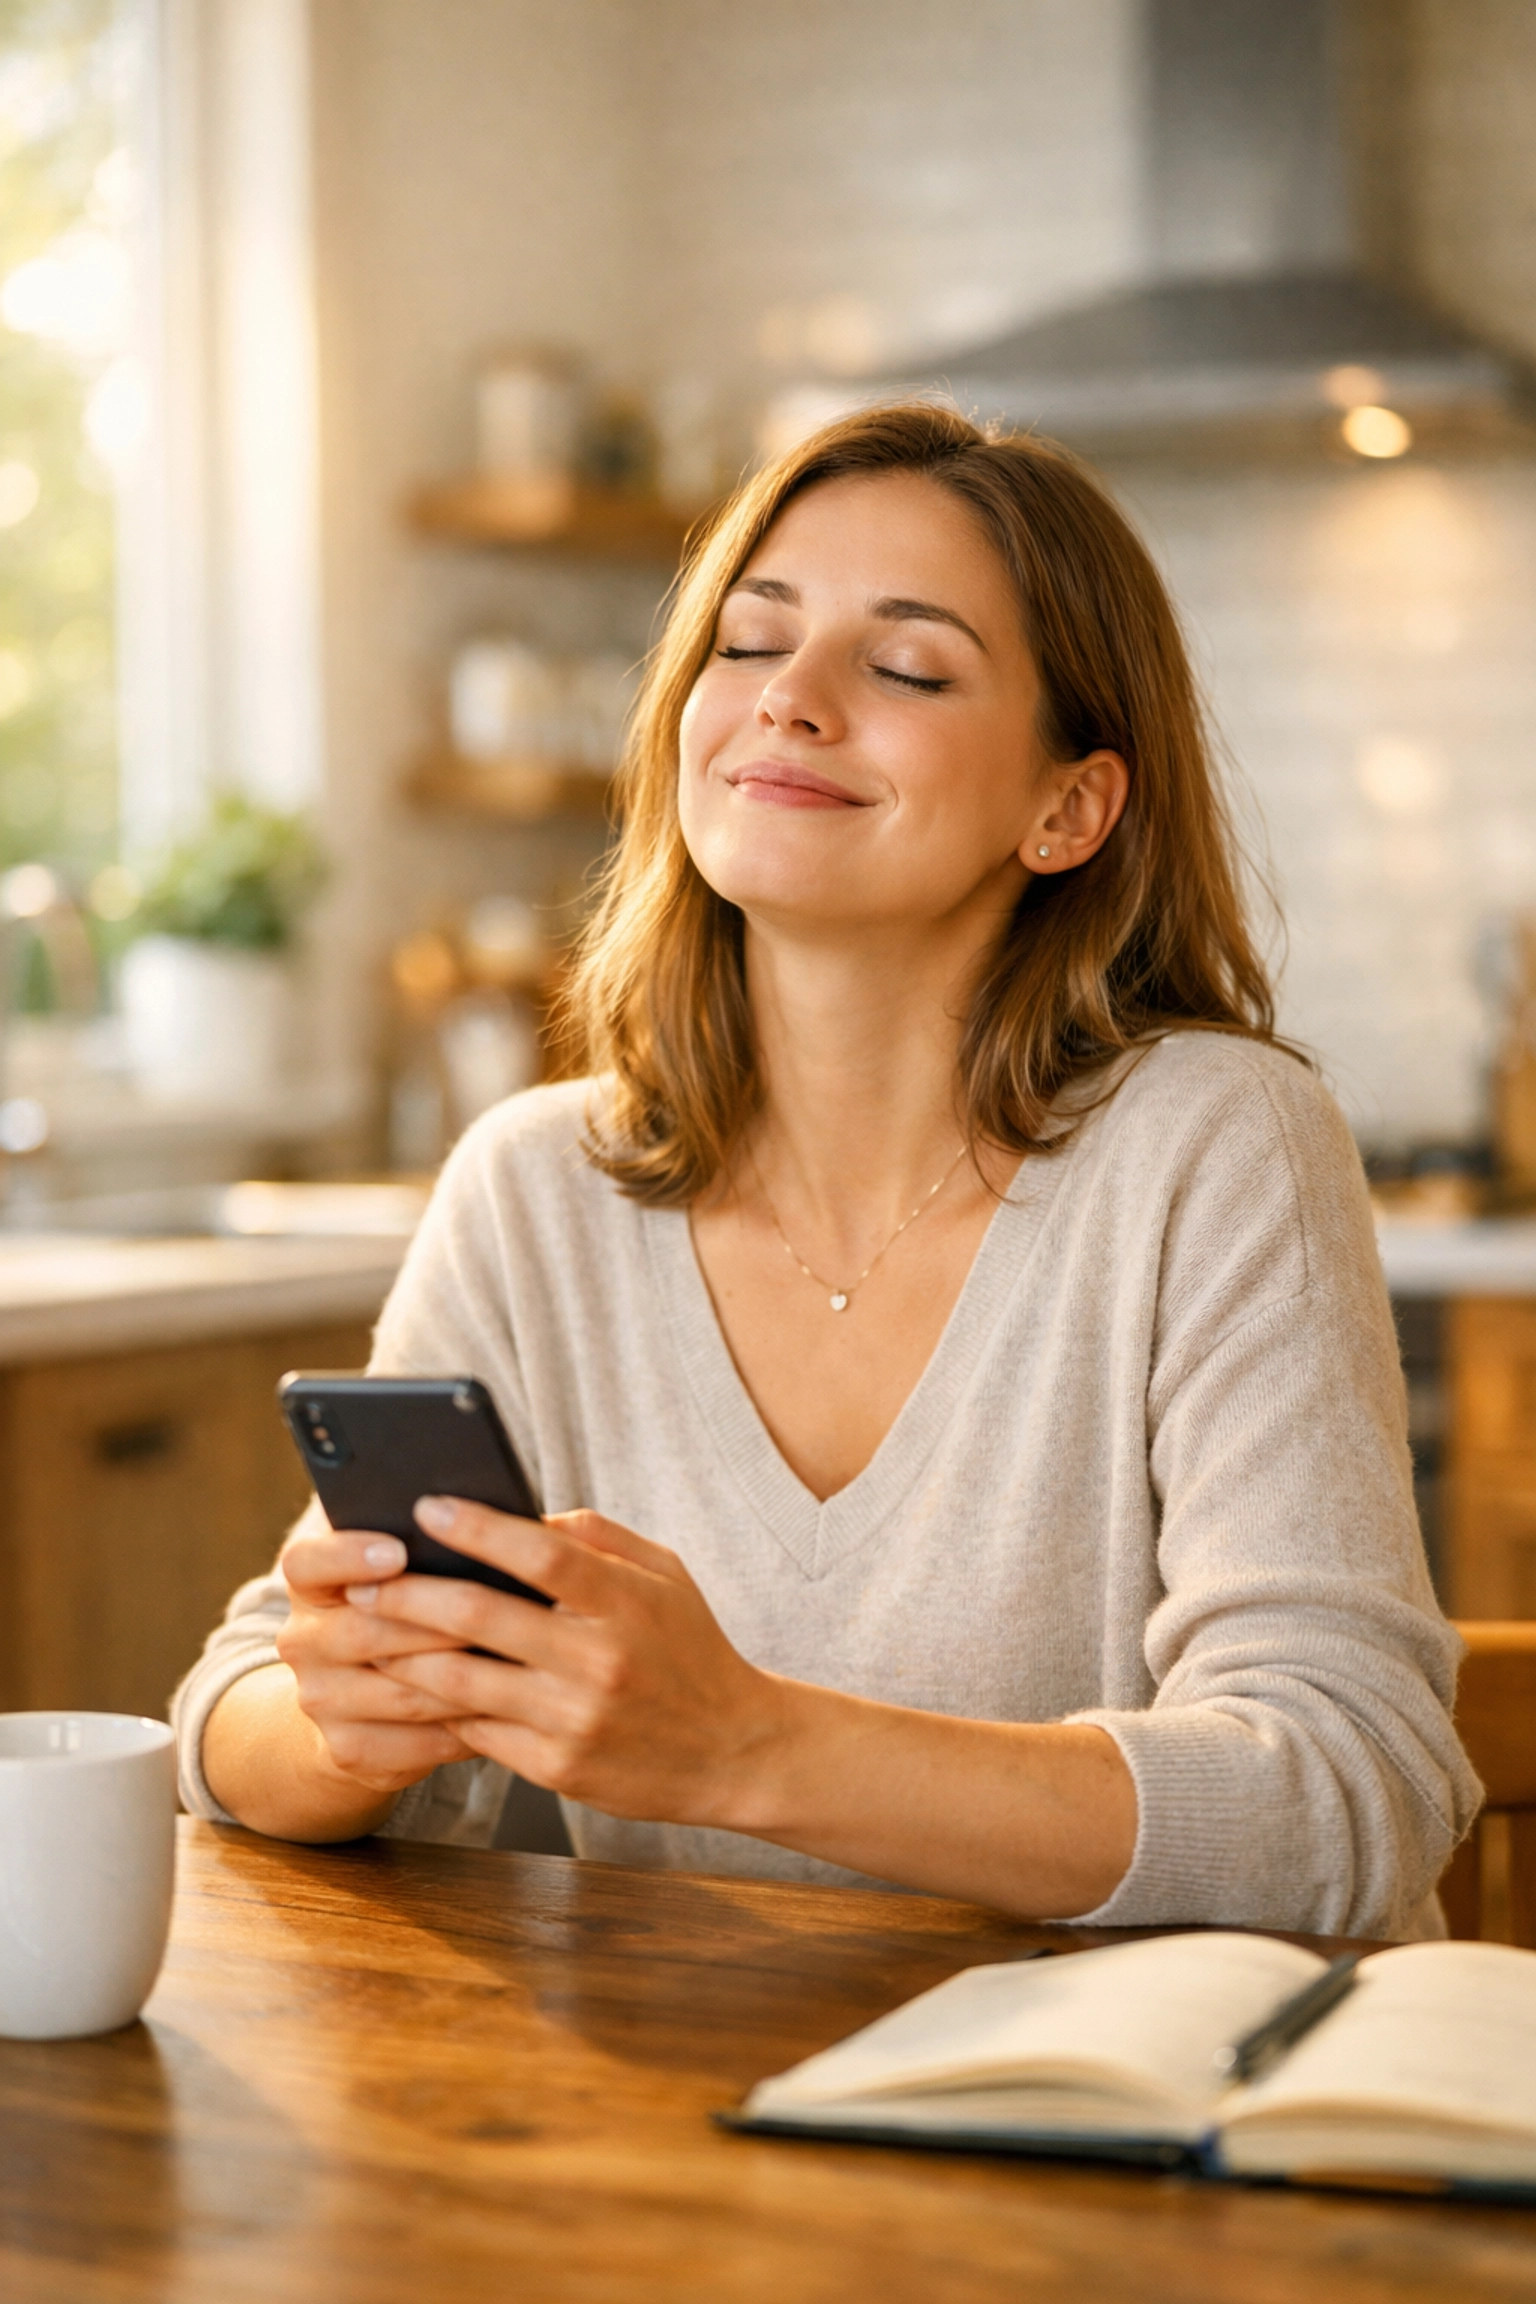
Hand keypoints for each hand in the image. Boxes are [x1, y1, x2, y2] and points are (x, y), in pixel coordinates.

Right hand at [276, 1520, 477, 1794]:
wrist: (358, 1697)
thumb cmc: (401, 1604)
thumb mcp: (395, 1557)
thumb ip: (413, 1527)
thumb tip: (466, 1500)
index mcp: (309, 1583)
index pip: (307, 1563)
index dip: (349, 1556)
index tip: (399, 1549)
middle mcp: (302, 1641)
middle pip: (363, 1632)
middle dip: (435, 1623)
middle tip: (496, 1610)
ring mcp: (320, 1699)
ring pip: (399, 1691)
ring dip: (461, 1680)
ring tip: (517, 1661)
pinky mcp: (348, 1749)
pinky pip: (412, 1743)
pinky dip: (461, 1728)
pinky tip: (503, 1710)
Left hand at [351, 1498, 782, 1823]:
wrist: (733, 1751)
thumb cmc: (690, 1649)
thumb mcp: (665, 1575)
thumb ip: (596, 1537)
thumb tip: (521, 1515)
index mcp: (627, 1603)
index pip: (542, 1554)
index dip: (479, 1527)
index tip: (427, 1505)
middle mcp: (599, 1661)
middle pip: (481, 1618)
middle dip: (410, 1592)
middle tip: (364, 1576)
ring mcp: (574, 1720)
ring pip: (461, 1681)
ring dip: (402, 1652)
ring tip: (366, 1627)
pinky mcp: (557, 1769)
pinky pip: (476, 1730)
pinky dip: (435, 1704)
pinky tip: (405, 1682)